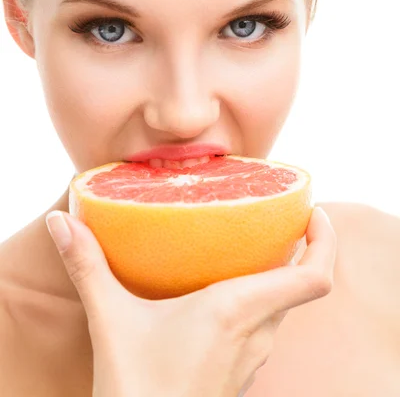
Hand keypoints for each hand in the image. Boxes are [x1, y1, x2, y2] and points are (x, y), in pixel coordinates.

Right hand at [46, 206, 335, 396]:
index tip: (316, 213)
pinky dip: (263, 299)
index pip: (313, 277)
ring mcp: (251, 357)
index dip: (325, 241)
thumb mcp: (110, 319)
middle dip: (300, 249)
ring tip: (258, 244)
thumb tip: (60, 223)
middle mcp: (255, 333)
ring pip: (283, 306)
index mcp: (236, 310)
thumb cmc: (135, 389)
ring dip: (281, 274)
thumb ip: (87, 265)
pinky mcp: (239, 373)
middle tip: (282, 216)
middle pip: (301, 285)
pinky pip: (266, 327)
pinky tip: (231, 290)